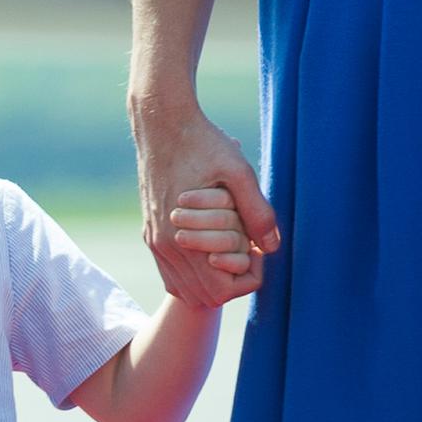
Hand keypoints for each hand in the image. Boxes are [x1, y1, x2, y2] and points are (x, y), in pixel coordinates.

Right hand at [132, 106, 277, 306]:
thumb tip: (271, 247)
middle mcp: (164, 245)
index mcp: (184, 237)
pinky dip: (193, 272)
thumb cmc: (202, 144)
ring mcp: (154, 241)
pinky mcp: (150, 233)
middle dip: (231, 280)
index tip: (256, 246)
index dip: (248, 276)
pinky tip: (210, 249)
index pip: (220, 292)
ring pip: (184, 289)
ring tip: (230, 247)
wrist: (161, 125)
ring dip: (211, 279)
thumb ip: (257, 212)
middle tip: (246, 247)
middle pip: (203, 296)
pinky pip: (170, 273)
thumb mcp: (239, 172)